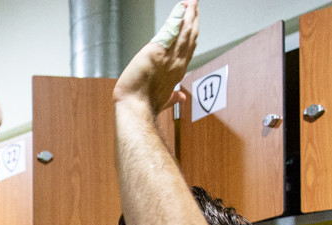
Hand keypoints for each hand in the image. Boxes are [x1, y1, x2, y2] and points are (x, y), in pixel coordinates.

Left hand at [113, 0, 198, 115]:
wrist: (136, 107)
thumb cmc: (145, 107)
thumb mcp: (163, 100)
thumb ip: (173, 96)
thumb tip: (180, 96)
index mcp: (177, 72)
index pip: (189, 49)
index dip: (193, 36)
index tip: (194, 25)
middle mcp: (177, 62)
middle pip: (190, 36)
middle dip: (193, 19)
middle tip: (194, 6)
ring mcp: (169, 56)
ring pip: (184, 31)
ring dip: (188, 14)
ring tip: (190, 3)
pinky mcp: (157, 50)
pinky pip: (171, 30)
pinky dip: (177, 17)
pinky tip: (181, 7)